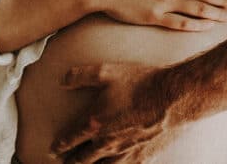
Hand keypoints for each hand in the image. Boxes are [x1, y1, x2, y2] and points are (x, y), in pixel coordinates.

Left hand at [50, 62, 181, 162]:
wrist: (173, 98)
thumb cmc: (140, 83)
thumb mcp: (106, 71)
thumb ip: (80, 76)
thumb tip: (62, 80)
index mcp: (95, 123)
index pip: (70, 139)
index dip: (59, 146)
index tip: (53, 150)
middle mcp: (107, 143)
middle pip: (83, 159)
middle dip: (71, 162)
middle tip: (64, 163)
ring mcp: (126, 153)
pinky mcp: (143, 157)